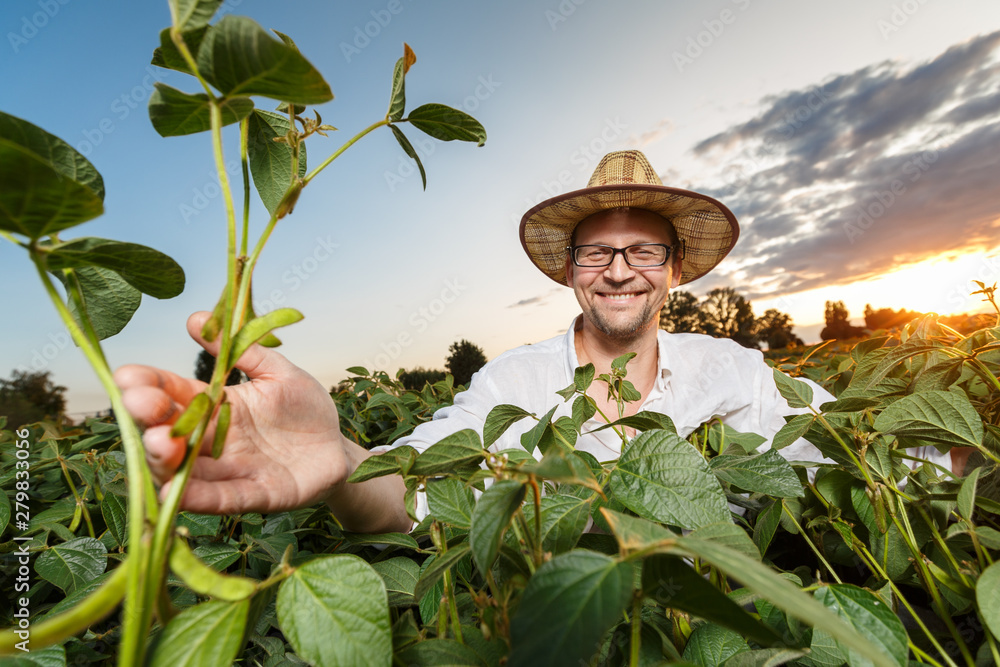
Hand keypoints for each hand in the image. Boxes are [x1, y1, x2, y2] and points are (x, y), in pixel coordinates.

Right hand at [114, 311, 350, 516]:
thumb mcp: (278, 372)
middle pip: (169, 433)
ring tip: (158, 442)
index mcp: (216, 406)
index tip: (127, 374)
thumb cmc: (304, 409)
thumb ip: (242, 350)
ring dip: (167, 461)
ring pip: (186, 471)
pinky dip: (199, 497)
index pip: (174, 394)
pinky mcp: (256, 495)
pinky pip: (222, 499)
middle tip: (139, 403)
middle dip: (150, 420)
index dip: (149, 385)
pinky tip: (175, 492)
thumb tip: (196, 317)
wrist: (337, 447)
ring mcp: (231, 471)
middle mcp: (213, 441)